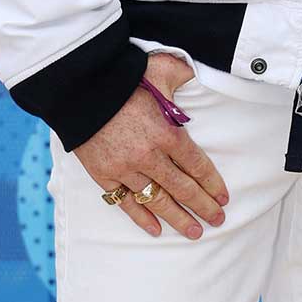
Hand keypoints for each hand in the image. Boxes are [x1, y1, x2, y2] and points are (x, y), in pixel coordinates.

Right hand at [74, 52, 227, 238]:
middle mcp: (148, 156)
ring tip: (194, 232)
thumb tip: (199, 72)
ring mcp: (125, 168)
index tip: (223, 198)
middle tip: (217, 221)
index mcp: (166, 132)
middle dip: (202, 207)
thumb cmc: (123, 77)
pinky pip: (125, 203)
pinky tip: (156, 230)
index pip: (197, 165)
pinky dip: (141, 218)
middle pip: (182, 188)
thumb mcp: (161, 69)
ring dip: (178, 218)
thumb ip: (184, 73)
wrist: (77, 88)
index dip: (213, 184)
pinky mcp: (104, 174)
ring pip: (157, 200)